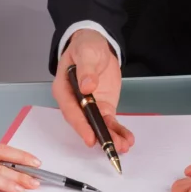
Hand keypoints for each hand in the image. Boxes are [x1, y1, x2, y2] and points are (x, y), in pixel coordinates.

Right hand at [52, 29, 133, 152]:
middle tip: (110, 146)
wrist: (97, 44)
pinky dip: (117, 131)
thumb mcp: (86, 52)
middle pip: (84, 122)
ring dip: (110, 137)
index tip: (90, 137)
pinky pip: (109, 121)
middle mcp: (74, 102)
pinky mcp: (103, 107)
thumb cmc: (86, 46)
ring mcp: (89, 106)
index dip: (80, 125)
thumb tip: (87, 86)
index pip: (71, 110)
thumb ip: (85, 69)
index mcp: (64, 89)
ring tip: (123, 146)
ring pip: (98, 125)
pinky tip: (127, 139)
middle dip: (98, 135)